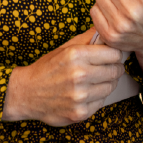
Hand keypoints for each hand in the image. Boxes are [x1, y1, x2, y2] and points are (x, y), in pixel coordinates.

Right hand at [2, 29, 124, 125]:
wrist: (26, 93)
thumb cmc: (47, 68)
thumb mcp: (64, 48)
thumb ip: (88, 38)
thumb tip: (107, 30)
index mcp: (76, 55)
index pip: (114, 54)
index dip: (115, 54)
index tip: (111, 56)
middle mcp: (79, 75)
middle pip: (115, 71)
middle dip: (114, 68)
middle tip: (106, 68)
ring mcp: (80, 96)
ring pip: (111, 87)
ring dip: (106, 83)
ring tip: (94, 81)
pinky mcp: (80, 113)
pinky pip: (101, 102)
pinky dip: (97, 98)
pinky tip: (86, 93)